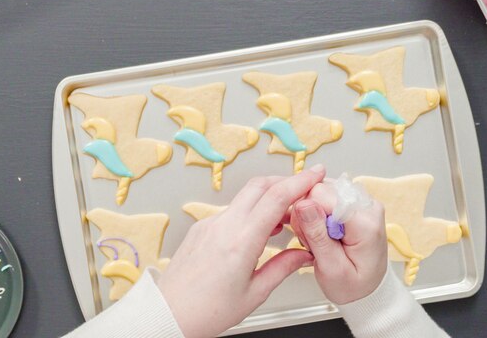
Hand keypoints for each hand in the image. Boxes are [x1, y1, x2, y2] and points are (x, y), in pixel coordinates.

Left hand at [157, 165, 324, 337]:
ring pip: (245, 197)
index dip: (300, 181)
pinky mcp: (201, 228)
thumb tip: (304, 254)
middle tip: (306, 189)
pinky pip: (232, 210)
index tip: (316, 173)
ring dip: (269, 197)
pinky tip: (261, 228)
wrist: (169, 314)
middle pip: (259, 186)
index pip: (276, 198)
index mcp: (240, 242)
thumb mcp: (254, 294)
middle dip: (286, 181)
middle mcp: (223, 226)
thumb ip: (283, 268)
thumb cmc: (206, 311)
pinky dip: (251, 210)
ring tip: (287, 217)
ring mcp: (210, 224)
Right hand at [290, 182, 386, 304]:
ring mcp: (361, 201)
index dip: (306, 214)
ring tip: (319, 239)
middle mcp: (366, 205)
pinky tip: (321, 230)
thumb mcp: (331, 268)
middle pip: (319, 189)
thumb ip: (317, 235)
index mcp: (365, 222)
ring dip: (310, 214)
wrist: (367, 290)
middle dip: (307, 215)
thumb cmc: (353, 285)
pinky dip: (316, 212)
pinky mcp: (353, 202)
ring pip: (318, 190)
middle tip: (314, 242)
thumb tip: (303, 204)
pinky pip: (324, 195)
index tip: (310, 238)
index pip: (321, 194)